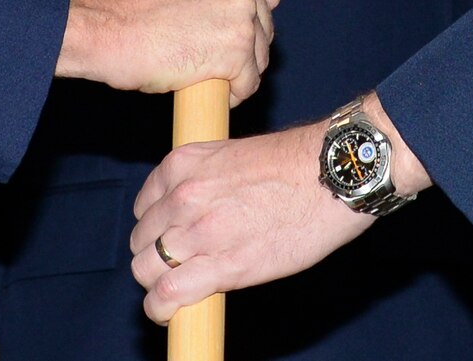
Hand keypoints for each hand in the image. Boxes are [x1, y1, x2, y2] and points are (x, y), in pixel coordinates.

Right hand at [57, 0, 279, 100]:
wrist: (108, 25)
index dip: (248, 14)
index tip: (228, 27)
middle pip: (264, 24)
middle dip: (243, 42)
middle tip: (209, 51)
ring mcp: (243, 12)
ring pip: (259, 55)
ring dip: (238, 69)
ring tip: (206, 71)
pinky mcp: (237, 50)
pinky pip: (248, 82)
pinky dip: (234, 92)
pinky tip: (212, 89)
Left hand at [127, 122, 369, 323]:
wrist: (330, 175)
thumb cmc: (294, 165)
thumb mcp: (233, 158)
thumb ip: (205, 184)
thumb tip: (195, 216)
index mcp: (183, 164)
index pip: (144, 207)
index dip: (155, 228)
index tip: (169, 240)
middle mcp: (183, 195)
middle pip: (141, 240)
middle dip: (155, 257)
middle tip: (177, 268)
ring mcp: (200, 231)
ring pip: (146, 269)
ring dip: (155, 284)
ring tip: (171, 294)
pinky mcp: (222, 265)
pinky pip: (166, 294)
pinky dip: (159, 308)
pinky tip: (166, 313)